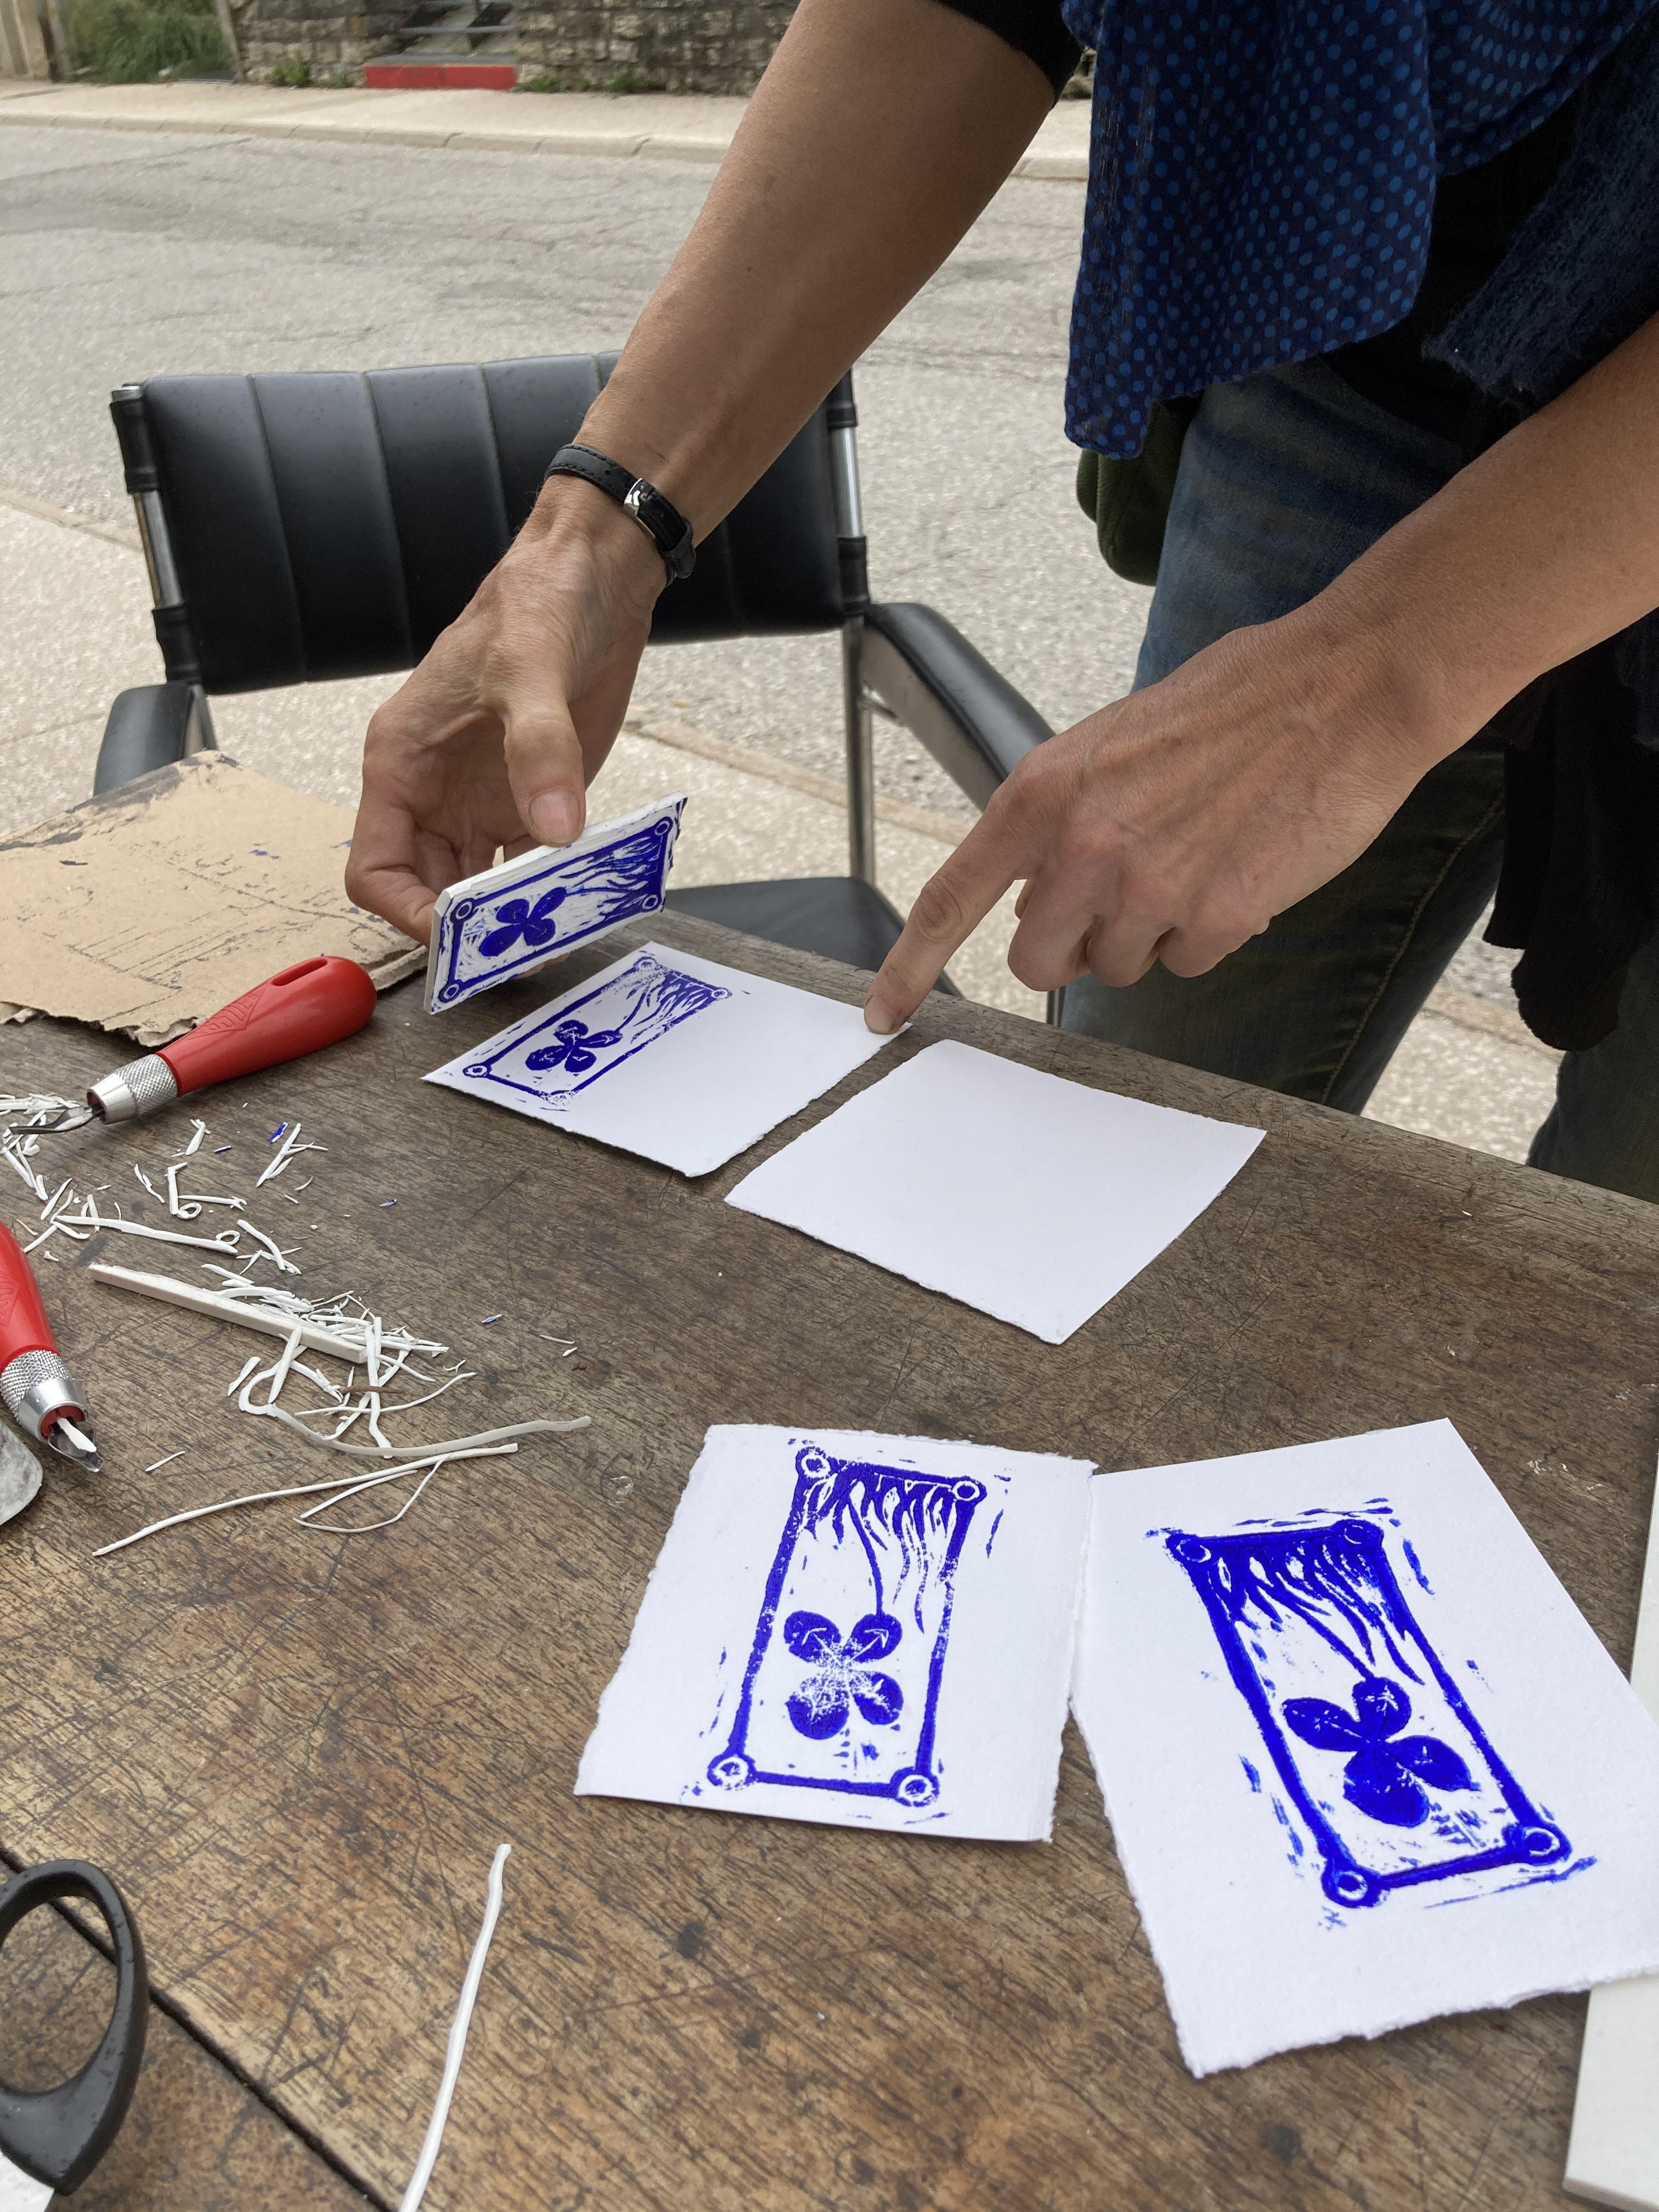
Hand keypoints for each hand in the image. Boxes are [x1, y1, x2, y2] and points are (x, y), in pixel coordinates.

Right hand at [345, 480, 664, 943]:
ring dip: (507, 921)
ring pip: (474, 888)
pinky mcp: (528, 802)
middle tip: (517, 955)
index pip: (374, 867)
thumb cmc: (536, 603)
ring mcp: (479, 802)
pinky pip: (526, 868)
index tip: (459, 936)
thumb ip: (541, 750)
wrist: (590, 577)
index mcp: (401, 761)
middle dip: (463, 930)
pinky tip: (576, 906)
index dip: (407, 911)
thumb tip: (556, 833)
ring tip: (551, 941)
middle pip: (424, 890)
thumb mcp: (531, 668)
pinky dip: (545, 893)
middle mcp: (432, 793)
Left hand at [864, 603, 1455, 1028]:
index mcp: (1044, 792)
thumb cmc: (1235, 702)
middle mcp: (1083, 846)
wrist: (1344, 688)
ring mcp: (1149, 887)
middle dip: (1072, 945)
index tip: (884, 1012)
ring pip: (1118, 966)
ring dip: (1150, 933)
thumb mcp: (1113, 743)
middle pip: (1037, 960)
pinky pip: (1187, 963)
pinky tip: (1239, 869)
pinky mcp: (1217, 918)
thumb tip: (1034, 889)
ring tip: (1198, 857)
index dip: (909, 965)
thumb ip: (1061, 817)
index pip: (949, 897)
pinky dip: (1209, 932)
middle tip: (1120, 899)